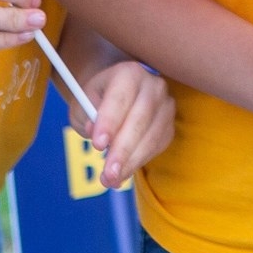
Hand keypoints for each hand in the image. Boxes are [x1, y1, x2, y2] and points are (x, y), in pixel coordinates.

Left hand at [71, 58, 174, 188]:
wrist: (115, 95)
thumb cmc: (96, 99)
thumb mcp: (82, 103)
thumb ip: (86, 115)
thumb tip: (95, 132)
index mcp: (128, 73)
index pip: (119, 98)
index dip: (109, 122)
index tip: (97, 145)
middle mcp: (152, 86)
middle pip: (139, 120)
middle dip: (122, 150)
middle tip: (107, 174)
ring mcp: (165, 106)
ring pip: (151, 137)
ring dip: (131, 161)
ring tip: (110, 179)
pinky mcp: (169, 125)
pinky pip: (157, 147)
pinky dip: (139, 162)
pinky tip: (123, 172)